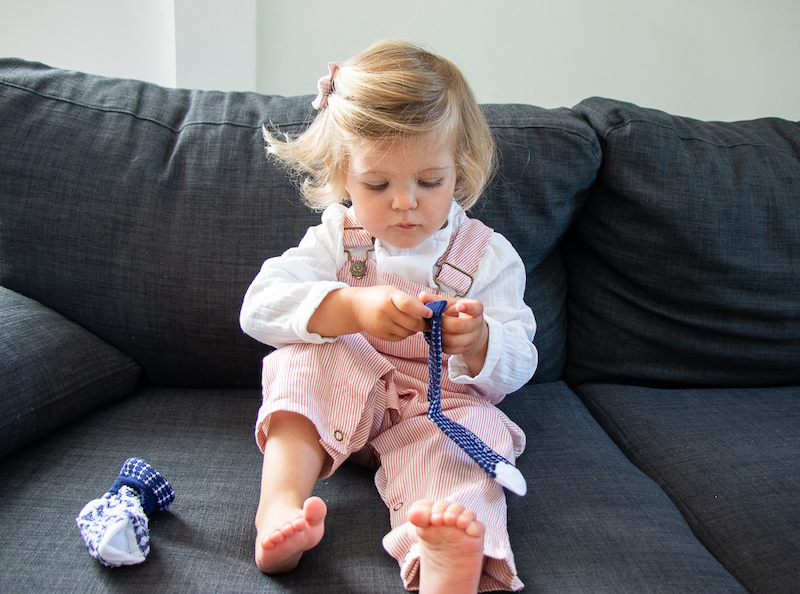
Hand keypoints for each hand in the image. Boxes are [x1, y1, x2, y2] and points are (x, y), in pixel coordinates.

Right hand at [309, 285, 431, 341]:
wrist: (356, 309)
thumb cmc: (378, 297)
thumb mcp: (392, 292)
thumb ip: (409, 300)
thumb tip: (430, 309)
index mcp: (389, 298)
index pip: (408, 305)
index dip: (422, 310)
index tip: (431, 313)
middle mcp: (385, 313)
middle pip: (412, 323)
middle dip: (424, 323)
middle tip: (429, 321)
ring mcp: (382, 326)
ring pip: (409, 333)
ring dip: (416, 329)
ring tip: (415, 322)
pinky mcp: (382, 336)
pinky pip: (401, 338)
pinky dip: (407, 333)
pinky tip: (404, 326)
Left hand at [420, 293, 488, 374]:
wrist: (470, 331)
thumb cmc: (458, 313)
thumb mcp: (451, 304)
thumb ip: (437, 300)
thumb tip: (422, 296)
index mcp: (475, 309)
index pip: (476, 307)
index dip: (468, 307)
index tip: (459, 305)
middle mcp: (476, 324)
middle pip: (460, 325)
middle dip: (443, 322)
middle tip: (434, 319)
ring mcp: (471, 339)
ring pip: (453, 340)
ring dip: (440, 334)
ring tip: (434, 328)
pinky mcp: (464, 349)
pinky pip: (450, 349)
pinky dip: (440, 343)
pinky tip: (437, 336)